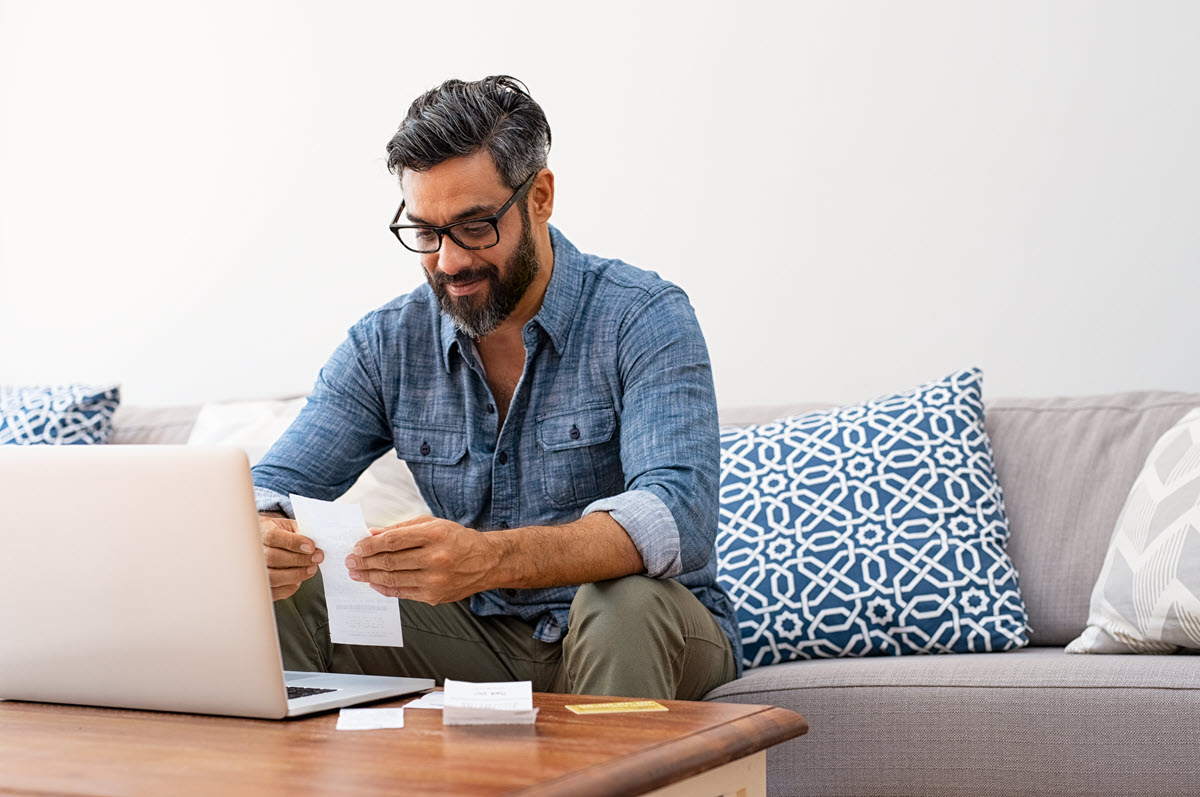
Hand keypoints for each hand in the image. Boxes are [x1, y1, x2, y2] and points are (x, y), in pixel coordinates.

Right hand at [258, 513, 322, 600]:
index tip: (311, 546)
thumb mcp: (290, 526)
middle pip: (273, 558)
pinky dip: (289, 587)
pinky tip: (298, 580)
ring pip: (272, 577)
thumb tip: (315, 545)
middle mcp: (255, 551)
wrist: (265, 542)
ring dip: (296, 574)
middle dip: (299, 560)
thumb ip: (301, 532)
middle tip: (317, 558)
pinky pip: (274, 591)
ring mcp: (255, 570)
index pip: (274, 537)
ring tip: (311, 569)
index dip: (294, 543)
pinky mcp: (260, 586)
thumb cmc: (281, 534)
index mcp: (263, 531)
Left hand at [344, 515, 494, 604]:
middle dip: (364, 562)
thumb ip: (402, 529)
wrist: (486, 562)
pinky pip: (402, 593)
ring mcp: (434, 580)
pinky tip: (374, 583)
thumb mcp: (433, 524)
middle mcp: (435, 558)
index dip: (370, 545)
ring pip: (392, 579)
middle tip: (350, 561)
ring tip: (356, 573)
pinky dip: (384, 588)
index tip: (357, 547)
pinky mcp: (433, 596)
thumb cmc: (458, 540)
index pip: (393, 540)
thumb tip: (373, 534)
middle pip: (389, 561)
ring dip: (369, 576)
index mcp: (434, 535)